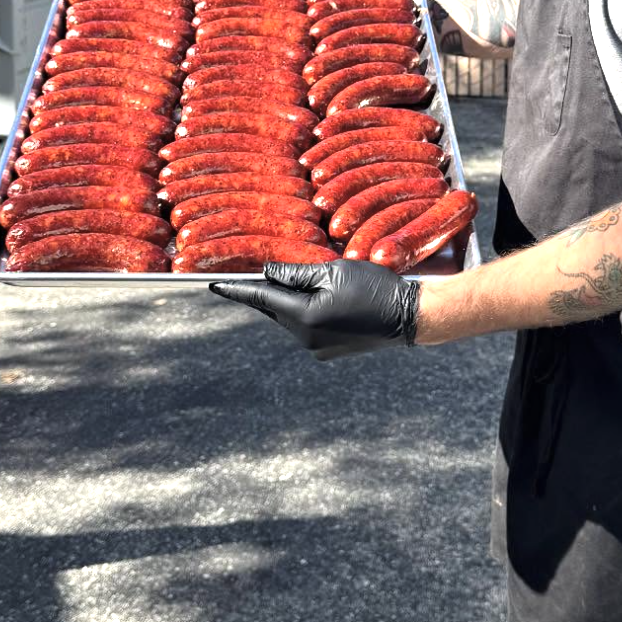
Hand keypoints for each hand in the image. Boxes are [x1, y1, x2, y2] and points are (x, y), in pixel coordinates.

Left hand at [209, 260, 420, 359]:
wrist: (408, 317)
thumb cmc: (374, 286)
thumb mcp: (333, 271)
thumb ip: (296, 273)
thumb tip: (268, 273)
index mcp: (305, 316)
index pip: (261, 298)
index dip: (236, 290)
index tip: (212, 285)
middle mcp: (306, 337)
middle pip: (274, 310)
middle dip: (265, 292)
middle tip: (252, 273)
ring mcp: (317, 348)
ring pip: (289, 318)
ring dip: (287, 301)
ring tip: (297, 280)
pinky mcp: (328, 351)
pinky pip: (304, 327)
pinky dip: (303, 311)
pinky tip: (314, 297)